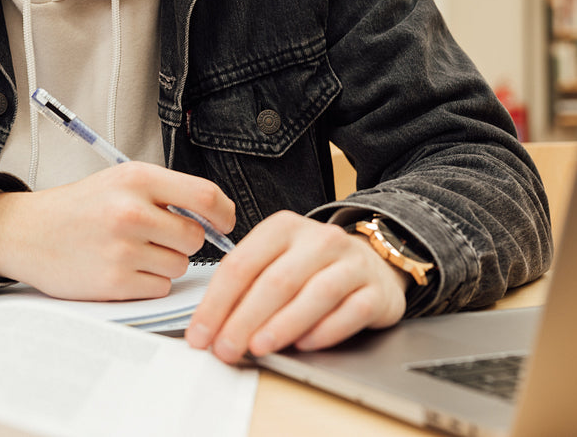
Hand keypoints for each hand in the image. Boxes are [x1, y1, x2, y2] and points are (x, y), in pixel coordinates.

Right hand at [0, 162, 234, 300]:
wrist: (26, 232)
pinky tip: (121, 269)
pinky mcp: (115, 281)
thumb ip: (166, 193)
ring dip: (164, 263)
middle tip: (155, 237)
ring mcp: (123, 248)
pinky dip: (147, 283)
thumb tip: (216, 217)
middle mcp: (131, 211)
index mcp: (137, 179)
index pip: (205, 195)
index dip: (224, 213)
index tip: (224, 222)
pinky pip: (159, 288)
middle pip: (195, 236)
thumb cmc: (78, 208)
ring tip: (132, 252)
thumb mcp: (120, 182)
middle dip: (182, 241)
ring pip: (179, 265)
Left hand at [185, 211, 407, 363]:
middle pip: (275, 281)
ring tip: (258, 348)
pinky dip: (325, 330)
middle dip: (244, 319)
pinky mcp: (376, 290)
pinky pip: (350, 311)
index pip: (241, 264)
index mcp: (283, 228)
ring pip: (314, 294)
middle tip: (225, 348)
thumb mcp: (276, 262)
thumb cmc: (313, 267)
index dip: (216, 303)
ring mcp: (351, 263)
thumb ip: (246, 288)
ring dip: (282, 325)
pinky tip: (305, 345)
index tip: (200, 334)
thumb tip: (212, 327)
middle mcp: (319, 239)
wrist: (372, 263)